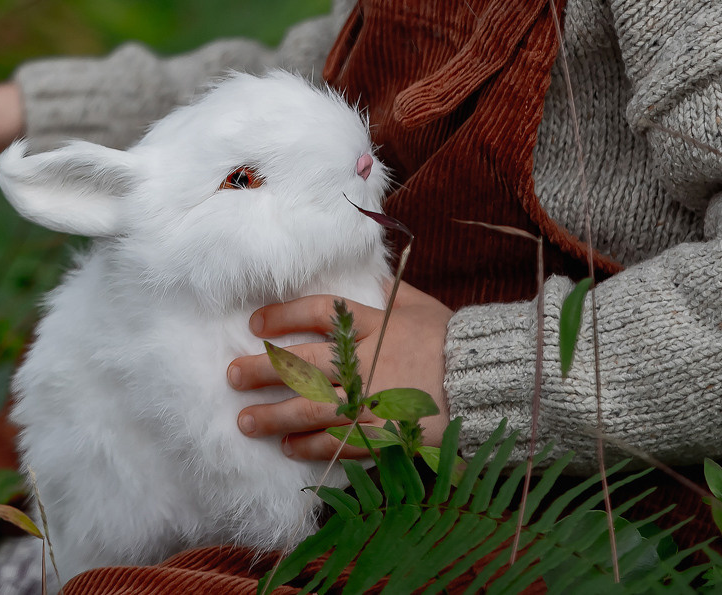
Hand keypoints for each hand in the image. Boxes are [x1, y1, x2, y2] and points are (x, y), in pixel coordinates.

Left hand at [227, 289, 454, 460]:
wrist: (487, 380)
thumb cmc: (454, 338)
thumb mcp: (420, 304)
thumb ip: (389, 291)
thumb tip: (366, 273)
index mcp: (374, 324)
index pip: (318, 313)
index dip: (282, 316)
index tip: (256, 324)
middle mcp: (365, 361)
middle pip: (302, 364)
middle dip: (262, 371)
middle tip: (233, 376)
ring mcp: (373, 401)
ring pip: (311, 409)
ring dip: (274, 416)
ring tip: (246, 421)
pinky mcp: (384, 434)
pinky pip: (340, 442)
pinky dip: (311, 446)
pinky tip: (289, 448)